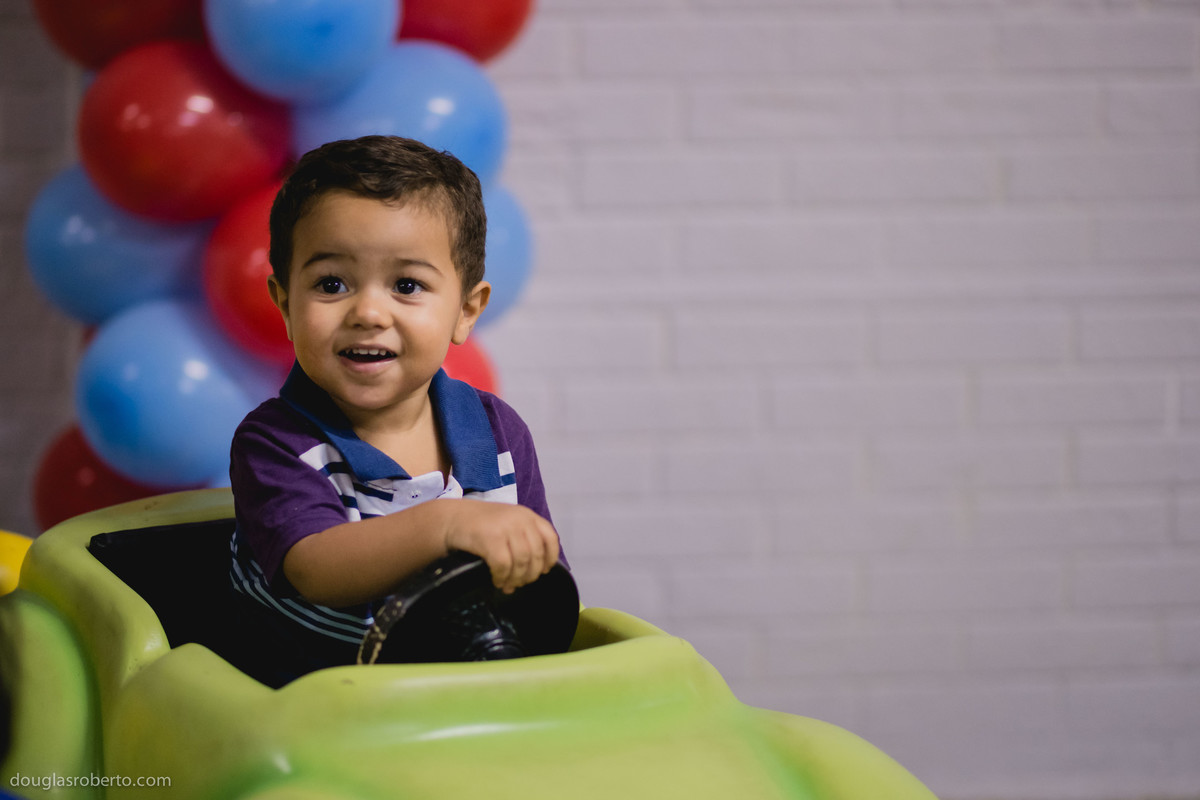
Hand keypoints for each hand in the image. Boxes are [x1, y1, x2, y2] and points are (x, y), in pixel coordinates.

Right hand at [442, 501, 559, 594]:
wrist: (452, 518)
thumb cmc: (481, 525)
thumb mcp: (508, 523)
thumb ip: (524, 538)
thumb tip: (538, 570)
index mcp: (527, 515)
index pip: (550, 538)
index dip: (549, 558)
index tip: (543, 571)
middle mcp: (520, 519)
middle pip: (536, 555)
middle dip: (529, 574)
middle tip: (520, 583)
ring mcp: (505, 528)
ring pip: (521, 562)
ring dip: (515, 579)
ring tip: (507, 585)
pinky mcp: (490, 539)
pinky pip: (503, 566)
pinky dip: (501, 577)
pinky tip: (496, 580)